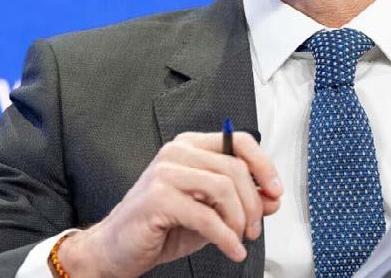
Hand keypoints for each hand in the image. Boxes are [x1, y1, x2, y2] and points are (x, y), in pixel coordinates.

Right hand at [56, 131, 281, 277]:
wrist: (115, 249)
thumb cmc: (161, 227)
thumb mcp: (210, 212)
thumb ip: (240, 201)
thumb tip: (272, 199)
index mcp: (190, 146)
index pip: (238, 141)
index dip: (264, 165)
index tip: (275, 190)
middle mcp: (177, 152)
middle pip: (234, 167)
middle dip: (253, 202)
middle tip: (254, 228)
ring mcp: (165, 172)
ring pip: (223, 188)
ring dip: (239, 219)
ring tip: (240, 238)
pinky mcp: (158, 198)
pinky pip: (206, 216)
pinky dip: (225, 237)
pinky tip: (231, 249)